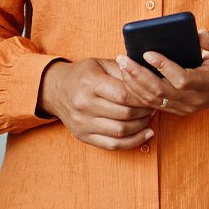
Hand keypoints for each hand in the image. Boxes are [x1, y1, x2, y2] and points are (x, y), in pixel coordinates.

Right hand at [37, 58, 156, 149]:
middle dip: (145, 112)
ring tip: (148, 118)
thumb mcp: (100, 64)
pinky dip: (133, 142)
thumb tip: (147, 78)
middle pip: (124, 114)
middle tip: (153, 107)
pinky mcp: (83, 136)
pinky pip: (113, 145)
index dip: (143, 98)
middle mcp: (84, 104)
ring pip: (121, 131)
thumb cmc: (82, 75)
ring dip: (141, 126)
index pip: (123, 95)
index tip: (152, 96)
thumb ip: (123, 70)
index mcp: (89, 83)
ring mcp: (82, 123)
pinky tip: (145, 134)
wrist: (55, 90)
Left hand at [114, 29, 208, 116]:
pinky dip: (138, 93)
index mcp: (208, 82)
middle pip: (160, 92)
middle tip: (123, 59)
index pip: (181, 79)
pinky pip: (154, 104)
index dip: (163, 67)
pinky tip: (127, 78)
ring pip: (154, 100)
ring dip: (134, 84)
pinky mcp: (179, 109)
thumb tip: (197, 34)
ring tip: (122, 66)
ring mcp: (186, 107)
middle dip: (138, 76)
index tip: (147, 53)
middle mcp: (195, 99)